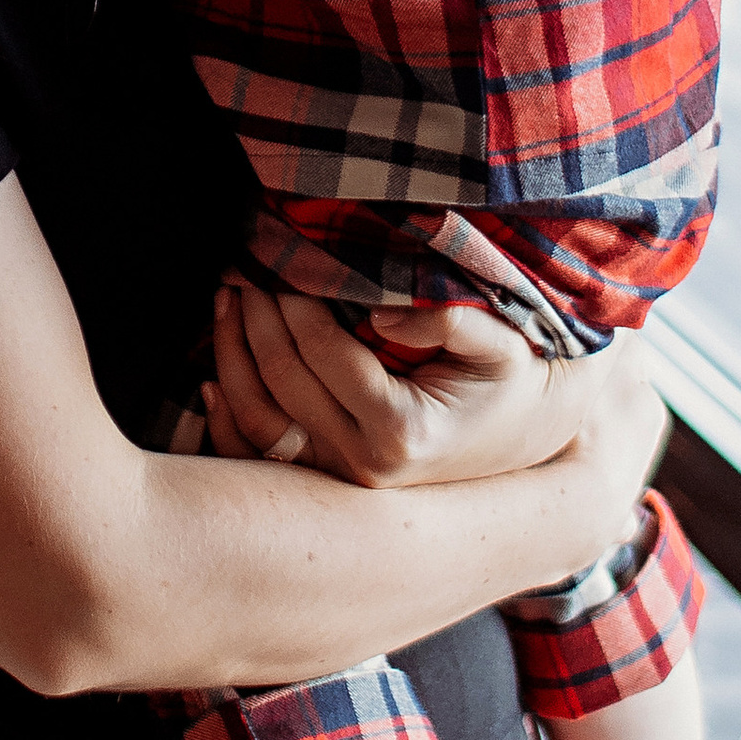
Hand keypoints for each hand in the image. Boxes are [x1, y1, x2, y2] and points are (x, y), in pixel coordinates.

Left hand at [203, 284, 643, 491]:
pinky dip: (228, 419)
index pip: (324, 353)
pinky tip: (210, 378)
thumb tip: (382, 314)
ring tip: (227, 300)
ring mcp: (340, 481)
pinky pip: (260, 455)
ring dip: (231, 356)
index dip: (292, 300)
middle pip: (283, 381)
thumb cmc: (515, 379)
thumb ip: (452, 322)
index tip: (275, 256)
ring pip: (258, 420)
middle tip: (240, 265)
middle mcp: (363, 467)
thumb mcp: (503, 343)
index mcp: (402, 433)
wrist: (530, 436)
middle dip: (255, 316)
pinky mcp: (328, 483)